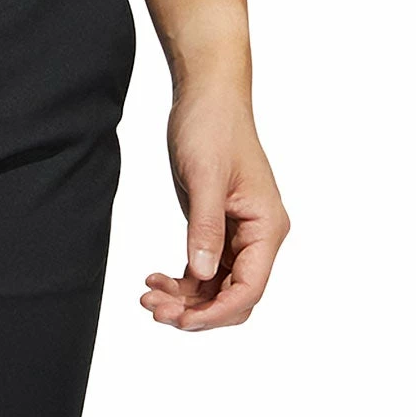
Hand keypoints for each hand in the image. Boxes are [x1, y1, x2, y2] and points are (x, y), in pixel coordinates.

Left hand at [141, 88, 288, 330]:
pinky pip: (204, 270)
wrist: (206, 95)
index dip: (217, 311)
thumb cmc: (213, 126)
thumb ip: (205, 227)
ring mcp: (238, 235)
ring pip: (216, 287)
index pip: (249, 288)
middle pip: (233, 296)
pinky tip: (155, 278)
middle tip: (155, 308)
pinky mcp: (218, 228)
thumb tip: (201, 276)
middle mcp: (257, 237)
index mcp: (266, 227)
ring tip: (148, 296)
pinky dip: (182, 280)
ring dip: (185, 298)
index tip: (182, 321)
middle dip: (196, 310)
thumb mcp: (205, 177)